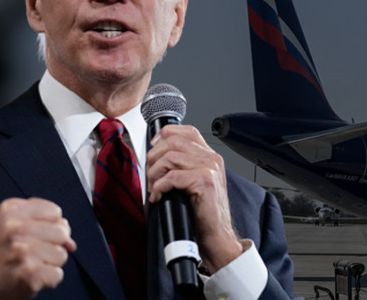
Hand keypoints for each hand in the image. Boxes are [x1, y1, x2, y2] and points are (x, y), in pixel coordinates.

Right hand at [0, 198, 76, 299]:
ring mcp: (22, 250)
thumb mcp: (16, 227)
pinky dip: (49, 280)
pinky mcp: (29, 272)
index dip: (50, 226)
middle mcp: (15, 227)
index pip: (55, 211)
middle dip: (53, 245)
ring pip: (62, 254)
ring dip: (50, 263)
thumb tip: (71, 243)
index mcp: (11, 209)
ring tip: (29, 265)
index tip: (32, 235)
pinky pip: (58, 274)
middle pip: (62, 231)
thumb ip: (48, 225)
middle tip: (30, 253)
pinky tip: (30, 278)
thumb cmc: (4, 254)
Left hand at [146, 125, 243, 273]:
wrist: (216, 235)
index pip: (186, 131)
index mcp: (209, 156)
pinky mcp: (205, 182)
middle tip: (150, 175)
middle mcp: (212, 158)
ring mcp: (210, 168)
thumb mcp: (194, 182)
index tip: (153, 148)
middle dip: (153, 157)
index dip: (165, 135)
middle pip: (173, 141)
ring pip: (170, 157)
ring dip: (155, 173)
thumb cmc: (203, 212)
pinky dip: (159, 187)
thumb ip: (183, 165)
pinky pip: (172, 177)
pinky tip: (159, 196)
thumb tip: (156, 155)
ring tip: (154, 187)